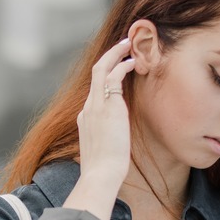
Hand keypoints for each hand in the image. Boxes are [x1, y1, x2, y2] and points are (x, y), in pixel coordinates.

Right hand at [76, 36, 137, 188]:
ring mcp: (95, 105)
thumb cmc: (105, 169)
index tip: (118, 67)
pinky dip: (122, 65)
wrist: (100, 174)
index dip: (107, 74)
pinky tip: (133, 62)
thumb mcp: (104, 149)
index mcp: (85, 118)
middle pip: (95, 72)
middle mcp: (88, 107)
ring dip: (115, 54)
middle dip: (109, 55)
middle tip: (123, 45)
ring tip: (129, 46)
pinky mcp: (107, 106)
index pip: (95, 89)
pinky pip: (113, 76)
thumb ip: (108, 138)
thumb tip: (118, 140)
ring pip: (101, 68)